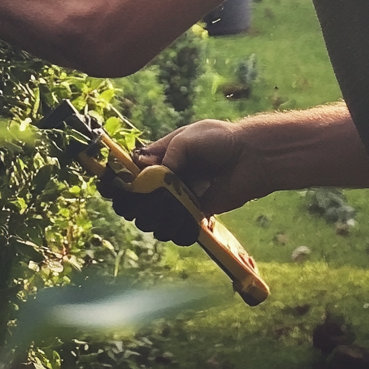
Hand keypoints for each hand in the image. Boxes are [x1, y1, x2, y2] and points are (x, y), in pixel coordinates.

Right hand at [97, 119, 253, 246]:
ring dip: (157, 218)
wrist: (251, 158)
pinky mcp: (194, 214)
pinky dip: (175, 228)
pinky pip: (176, 228)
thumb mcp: (187, 139)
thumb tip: (145, 177)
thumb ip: (166, 157)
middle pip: (138, 199)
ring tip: (171, 211)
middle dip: (139, 204)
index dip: (121, 182)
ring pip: (154, 217)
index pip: (131, 172)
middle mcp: (165, 179)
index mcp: (160, 156)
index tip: (117, 191)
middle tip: (149, 203)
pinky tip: (182, 222)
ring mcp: (179, 198)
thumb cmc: (219, 140)